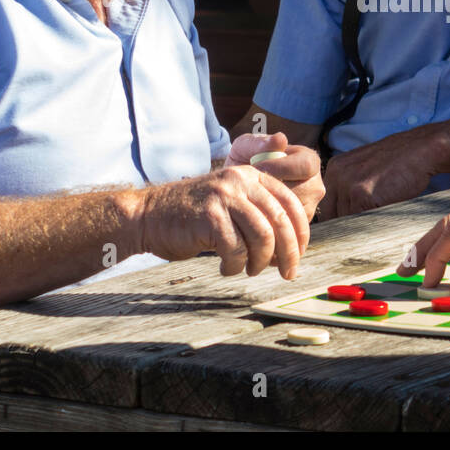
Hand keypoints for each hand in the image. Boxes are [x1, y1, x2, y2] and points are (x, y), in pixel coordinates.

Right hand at [139, 166, 309, 278]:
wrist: (149, 215)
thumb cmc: (194, 217)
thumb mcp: (231, 204)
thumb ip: (260, 215)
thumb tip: (292, 248)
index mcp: (251, 176)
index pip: (290, 203)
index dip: (301, 232)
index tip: (300, 255)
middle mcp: (240, 181)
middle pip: (279, 221)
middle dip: (289, 253)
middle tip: (288, 273)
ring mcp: (223, 197)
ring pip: (262, 236)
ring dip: (260, 262)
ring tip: (248, 270)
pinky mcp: (208, 216)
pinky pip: (236, 249)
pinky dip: (235, 265)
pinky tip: (225, 267)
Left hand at [228, 132, 323, 219]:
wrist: (237, 185)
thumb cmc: (244, 161)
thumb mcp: (246, 146)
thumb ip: (261, 142)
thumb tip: (281, 139)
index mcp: (309, 161)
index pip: (305, 165)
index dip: (280, 167)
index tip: (256, 167)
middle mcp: (316, 186)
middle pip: (301, 191)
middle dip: (273, 190)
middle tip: (252, 186)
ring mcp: (310, 208)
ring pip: (293, 212)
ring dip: (270, 206)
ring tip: (252, 197)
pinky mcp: (298, 226)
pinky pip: (287, 227)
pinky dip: (269, 221)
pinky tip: (254, 212)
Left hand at [317, 126, 443, 220]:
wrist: (421, 150)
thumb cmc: (399, 162)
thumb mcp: (365, 167)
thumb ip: (349, 186)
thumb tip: (340, 216)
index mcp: (335, 167)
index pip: (326, 204)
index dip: (339, 218)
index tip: (352, 224)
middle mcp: (337, 174)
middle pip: (333, 215)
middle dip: (349, 223)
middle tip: (368, 223)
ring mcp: (349, 184)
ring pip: (347, 220)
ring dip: (363, 224)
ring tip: (381, 213)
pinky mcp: (363, 195)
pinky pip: (362, 221)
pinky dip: (374, 222)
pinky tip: (387, 211)